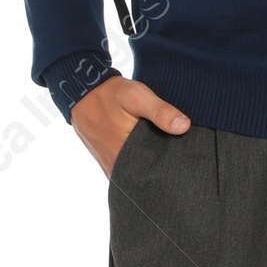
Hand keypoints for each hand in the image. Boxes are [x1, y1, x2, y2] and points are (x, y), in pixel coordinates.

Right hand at [71, 75, 190, 176]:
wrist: (82, 92)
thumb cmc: (111, 94)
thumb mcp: (137, 96)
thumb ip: (160, 112)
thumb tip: (184, 127)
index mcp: (124, 154)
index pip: (153, 172)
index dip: (170, 167)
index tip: (183, 162)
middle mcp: (115, 165)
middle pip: (144, 175)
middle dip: (160, 169)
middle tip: (176, 158)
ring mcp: (109, 165)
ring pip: (135, 173)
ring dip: (147, 166)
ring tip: (163, 156)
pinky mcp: (106, 161)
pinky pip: (126, 169)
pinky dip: (136, 163)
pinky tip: (147, 153)